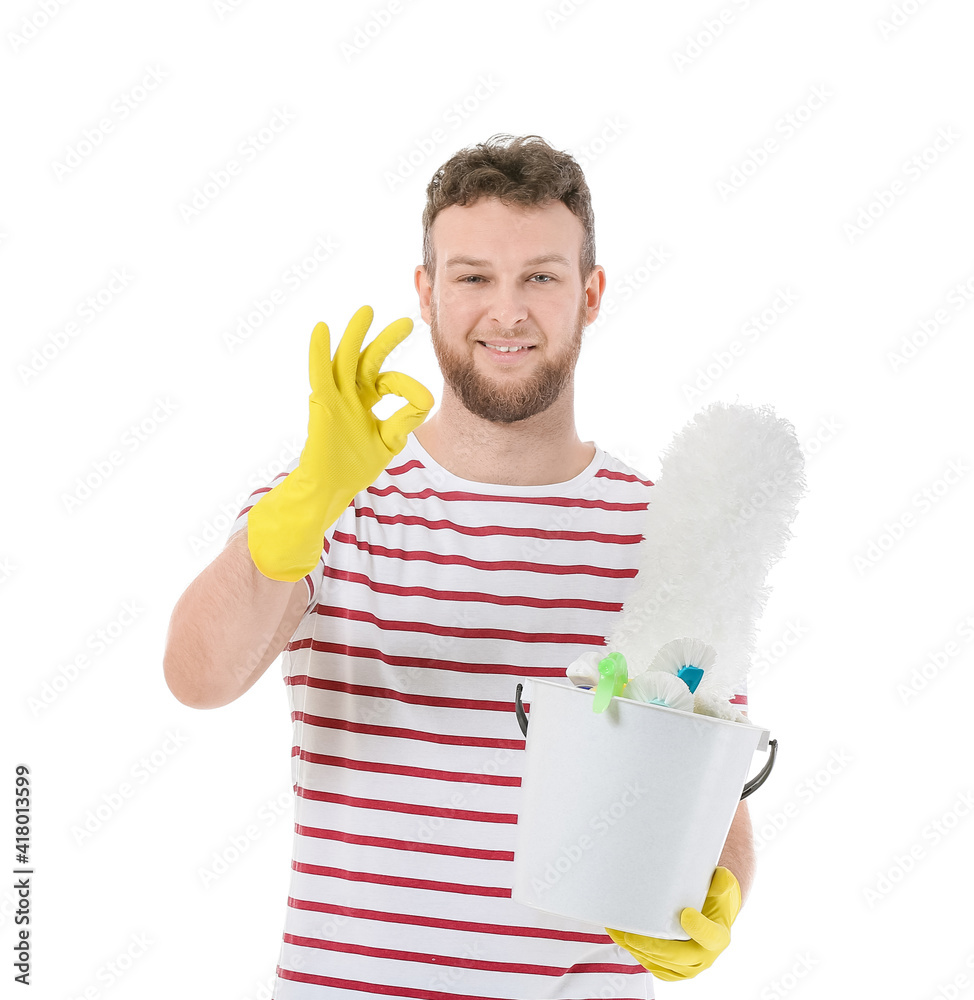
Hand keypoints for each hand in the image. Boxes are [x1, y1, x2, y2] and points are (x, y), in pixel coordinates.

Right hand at [248, 306, 433, 581]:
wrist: (330, 488)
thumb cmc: (355, 465)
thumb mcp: (390, 440)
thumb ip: (406, 419)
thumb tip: (426, 399)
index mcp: (366, 401)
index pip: (390, 381)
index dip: (408, 387)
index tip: (423, 401)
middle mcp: (351, 394)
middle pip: (369, 359)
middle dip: (387, 339)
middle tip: (408, 321)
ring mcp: (335, 397)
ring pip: (346, 359)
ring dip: (355, 334)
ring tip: (367, 311)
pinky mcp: (321, 404)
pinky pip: (319, 373)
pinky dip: (319, 351)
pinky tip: (321, 329)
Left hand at [607, 866, 740, 980]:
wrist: (711, 914)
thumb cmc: (714, 899)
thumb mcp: (722, 887)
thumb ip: (722, 882)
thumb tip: (720, 874)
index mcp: (718, 937)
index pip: (711, 936)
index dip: (699, 929)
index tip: (686, 914)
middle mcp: (704, 956)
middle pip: (679, 957)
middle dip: (655, 948)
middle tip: (634, 935)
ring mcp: (688, 966)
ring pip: (662, 965)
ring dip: (640, 952)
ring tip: (621, 935)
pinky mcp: (673, 969)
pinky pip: (654, 967)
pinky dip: (637, 955)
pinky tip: (622, 940)